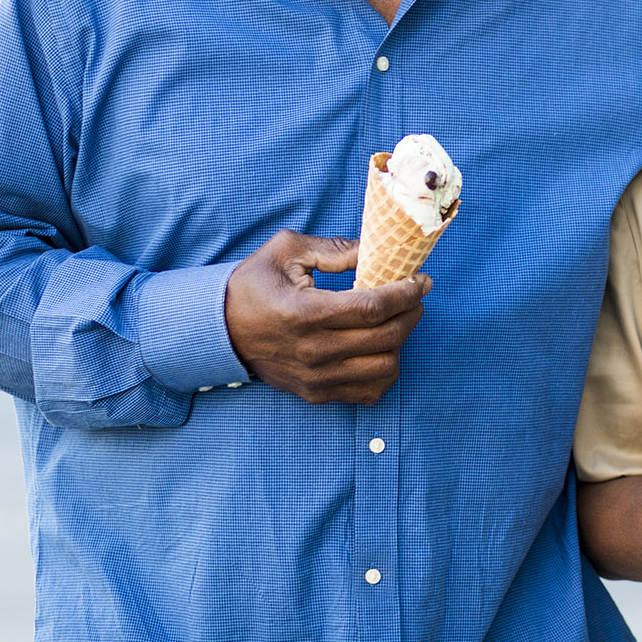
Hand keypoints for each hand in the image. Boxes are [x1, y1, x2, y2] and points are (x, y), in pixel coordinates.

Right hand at [223, 229, 428, 404]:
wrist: (219, 330)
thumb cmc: (253, 285)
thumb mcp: (286, 250)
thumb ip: (334, 249)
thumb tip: (377, 253)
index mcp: (305, 313)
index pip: (373, 307)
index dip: (406, 293)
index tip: (421, 280)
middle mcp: (313, 351)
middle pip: (386, 337)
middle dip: (412, 312)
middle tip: (414, 296)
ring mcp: (315, 378)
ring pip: (385, 368)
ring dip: (402, 342)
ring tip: (397, 320)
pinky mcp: (316, 393)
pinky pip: (369, 392)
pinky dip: (386, 371)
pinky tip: (382, 348)